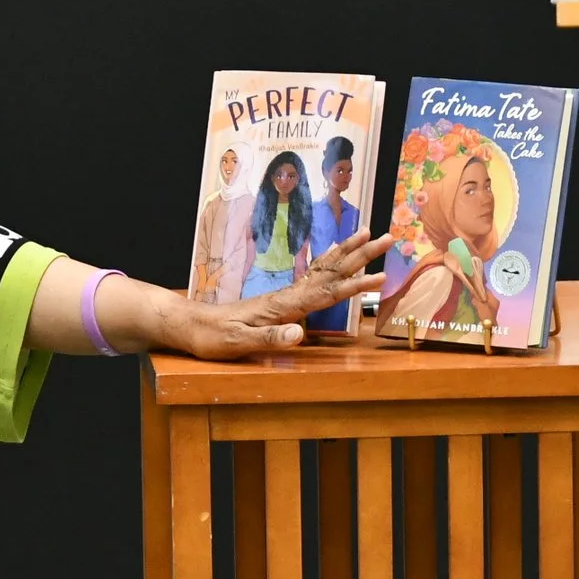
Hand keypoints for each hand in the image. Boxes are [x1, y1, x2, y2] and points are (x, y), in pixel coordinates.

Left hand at [157, 228, 395, 359]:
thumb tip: (300, 334)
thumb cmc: (212, 337)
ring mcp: (283, 295)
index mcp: (282, 306)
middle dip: (361, 255)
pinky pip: (311, 276)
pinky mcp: (278, 300)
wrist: (190, 326)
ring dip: (348, 253)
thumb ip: (270, 338)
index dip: (355, 286)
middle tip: (388, 238)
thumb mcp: (239, 343)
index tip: (381, 276)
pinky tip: (336, 256)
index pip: (326, 293)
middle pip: (330, 271)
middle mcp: (287, 296)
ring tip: (369, 235)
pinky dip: (329, 263)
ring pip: (323, 269)